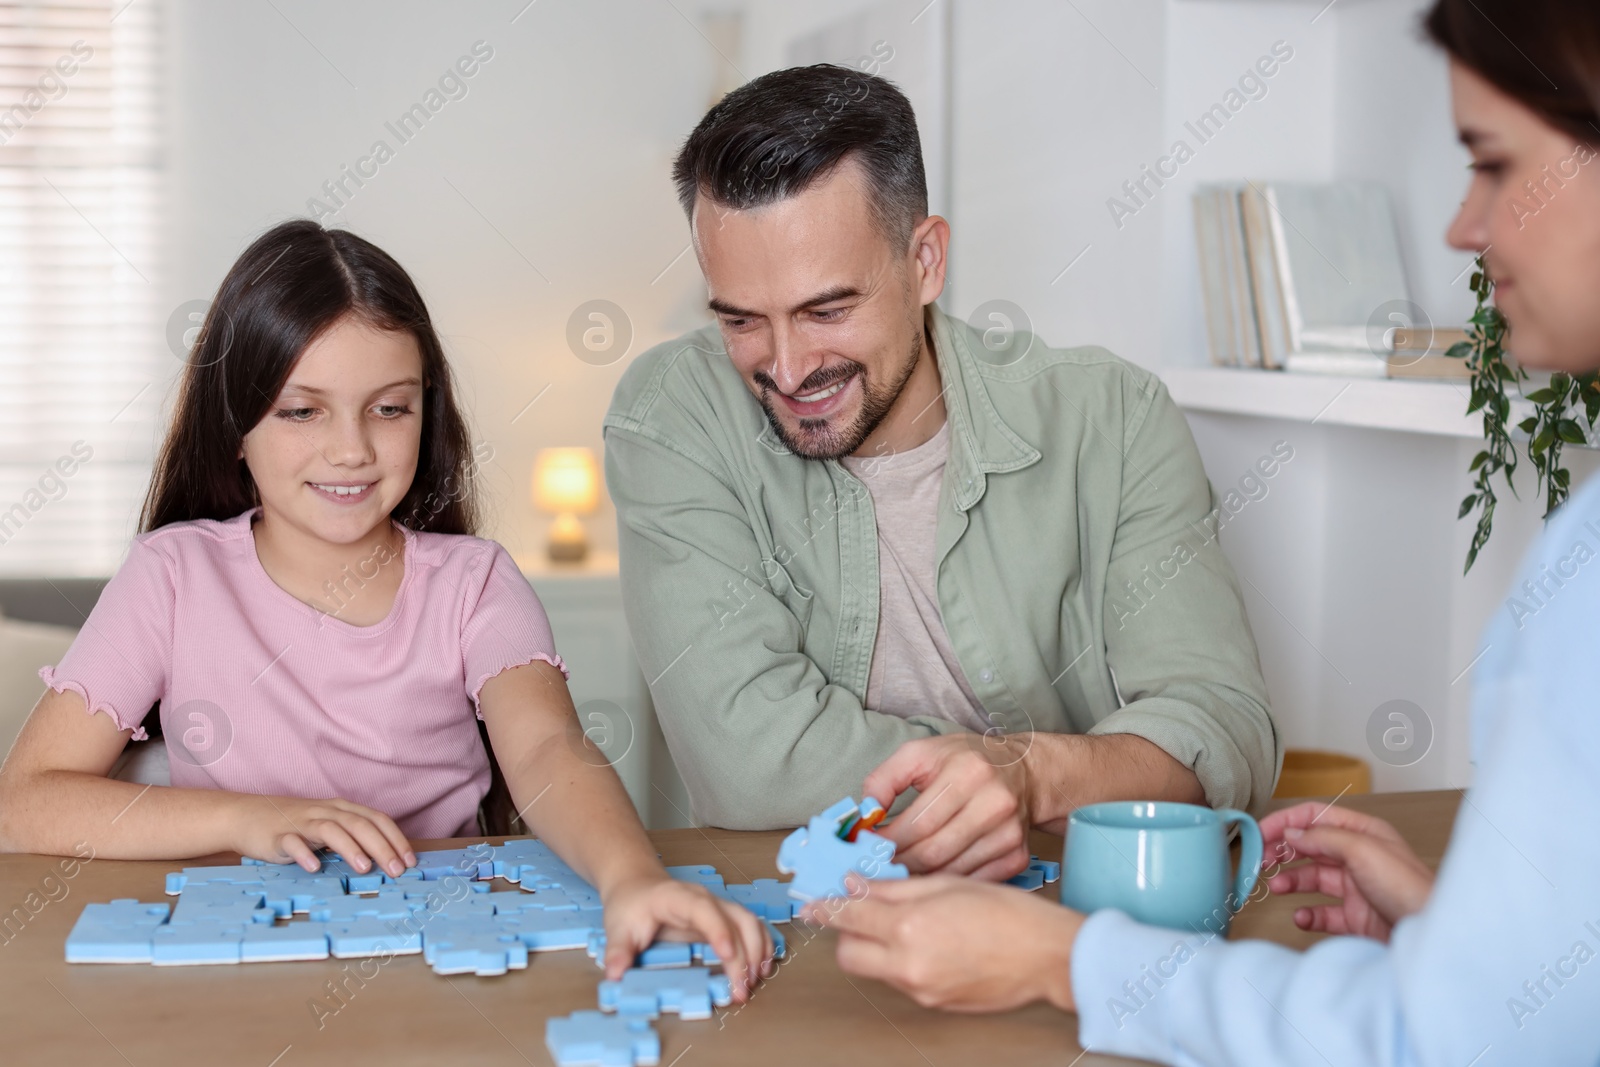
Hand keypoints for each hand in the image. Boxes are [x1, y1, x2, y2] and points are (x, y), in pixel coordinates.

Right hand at [235, 794, 415, 877]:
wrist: (246, 815)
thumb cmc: (294, 825)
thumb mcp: (327, 827)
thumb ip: (352, 838)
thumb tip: (384, 860)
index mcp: (341, 809)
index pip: (377, 819)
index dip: (396, 839)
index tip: (411, 861)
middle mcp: (325, 812)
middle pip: (360, 824)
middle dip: (382, 847)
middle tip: (397, 870)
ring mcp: (301, 822)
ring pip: (331, 829)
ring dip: (350, 848)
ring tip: (365, 868)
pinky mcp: (277, 835)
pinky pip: (292, 842)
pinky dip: (304, 854)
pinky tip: (314, 868)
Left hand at [599, 872, 773, 1000]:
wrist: (638, 885)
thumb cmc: (631, 904)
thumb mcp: (617, 927)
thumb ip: (618, 951)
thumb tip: (616, 974)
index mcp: (679, 898)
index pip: (704, 910)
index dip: (719, 930)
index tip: (728, 955)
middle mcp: (705, 900)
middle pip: (736, 919)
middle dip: (744, 954)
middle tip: (741, 989)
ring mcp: (717, 907)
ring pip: (750, 922)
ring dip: (758, 951)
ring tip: (754, 982)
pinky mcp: (723, 918)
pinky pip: (751, 927)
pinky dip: (761, 946)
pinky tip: (761, 969)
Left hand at [807, 874, 1082, 1011]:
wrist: (1047, 956)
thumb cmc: (1007, 912)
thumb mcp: (947, 884)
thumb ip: (896, 887)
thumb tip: (857, 884)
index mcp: (910, 927)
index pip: (848, 918)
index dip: (825, 908)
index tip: (811, 903)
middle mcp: (909, 964)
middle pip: (849, 955)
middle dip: (846, 934)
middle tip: (859, 912)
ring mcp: (921, 989)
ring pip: (875, 969)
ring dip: (875, 947)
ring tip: (904, 924)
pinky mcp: (934, 1003)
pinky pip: (902, 981)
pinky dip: (902, 961)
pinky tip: (928, 942)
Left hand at [863, 734, 1032, 879]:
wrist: (1024, 771)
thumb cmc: (965, 761)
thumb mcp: (920, 753)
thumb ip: (884, 780)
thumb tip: (865, 816)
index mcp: (967, 772)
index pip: (918, 822)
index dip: (888, 842)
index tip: (866, 850)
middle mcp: (993, 803)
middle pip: (934, 851)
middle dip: (898, 864)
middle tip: (876, 868)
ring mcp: (1009, 833)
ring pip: (951, 872)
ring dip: (918, 879)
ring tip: (897, 874)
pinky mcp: (1017, 855)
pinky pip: (972, 881)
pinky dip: (946, 885)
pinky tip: (928, 880)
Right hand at [1260, 801, 1434, 941]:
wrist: (1429, 936)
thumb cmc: (1408, 889)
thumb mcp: (1363, 850)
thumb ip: (1323, 838)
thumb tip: (1291, 833)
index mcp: (1363, 833)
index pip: (1316, 817)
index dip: (1286, 822)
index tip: (1259, 833)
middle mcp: (1359, 857)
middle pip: (1311, 847)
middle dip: (1284, 852)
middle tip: (1262, 861)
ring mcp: (1357, 888)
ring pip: (1312, 879)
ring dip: (1291, 881)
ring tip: (1276, 888)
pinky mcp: (1356, 918)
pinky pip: (1323, 913)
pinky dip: (1307, 915)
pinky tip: (1302, 917)